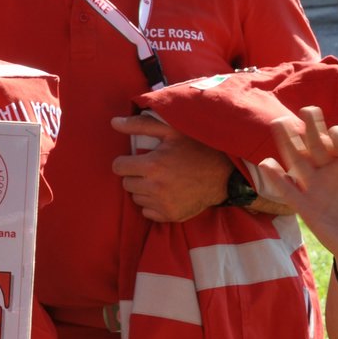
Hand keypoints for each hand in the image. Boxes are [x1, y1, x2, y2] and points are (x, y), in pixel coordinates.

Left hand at [109, 114, 230, 222]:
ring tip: (160, 180)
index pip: (118, 167)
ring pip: (136, 198)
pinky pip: (147, 212)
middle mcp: (155, 188)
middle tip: (151, 169)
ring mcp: (163, 204)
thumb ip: (140, 125)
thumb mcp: (171, 130)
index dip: (126, 161)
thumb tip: (114, 123)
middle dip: (135, 175)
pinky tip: (166, 193)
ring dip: (143, 189)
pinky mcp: (170, 216)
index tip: (137, 159)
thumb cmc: (196, 148)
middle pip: (126, 184)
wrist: (223, 175)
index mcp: (153, 165)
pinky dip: (153, 204)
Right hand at [256, 106, 337, 277]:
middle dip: (311, 126)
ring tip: (279, 123)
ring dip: (288, 142)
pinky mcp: (305, 205)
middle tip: (308, 111)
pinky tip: (267, 164)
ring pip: (298, 159)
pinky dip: (276, 178)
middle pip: (315, 142)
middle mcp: (329, 168)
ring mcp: (315, 185)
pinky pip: (287, 189)